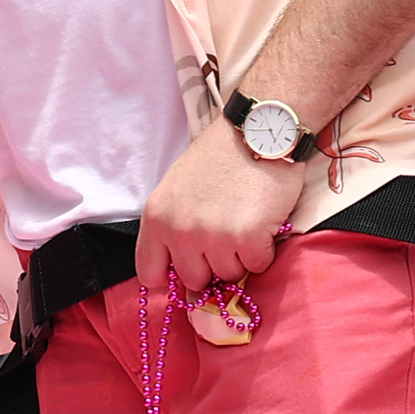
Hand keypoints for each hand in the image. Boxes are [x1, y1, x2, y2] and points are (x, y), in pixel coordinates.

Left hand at [134, 116, 297, 294]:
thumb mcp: (176, 191)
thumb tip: (182, 272)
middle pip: (195, 279)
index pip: (149, 273)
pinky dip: (264, 250)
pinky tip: (262, 222)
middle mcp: (179, 231)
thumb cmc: (218, 159)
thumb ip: (173, 227)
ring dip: (241, 256)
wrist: (255, 134)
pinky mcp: (248, 239)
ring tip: (244, 221)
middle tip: (226, 237)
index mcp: (156, 218)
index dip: (170, 277)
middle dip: (212, 265)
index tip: (186, 272)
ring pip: (229, 275)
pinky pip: (258, 265)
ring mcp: (213, 237)